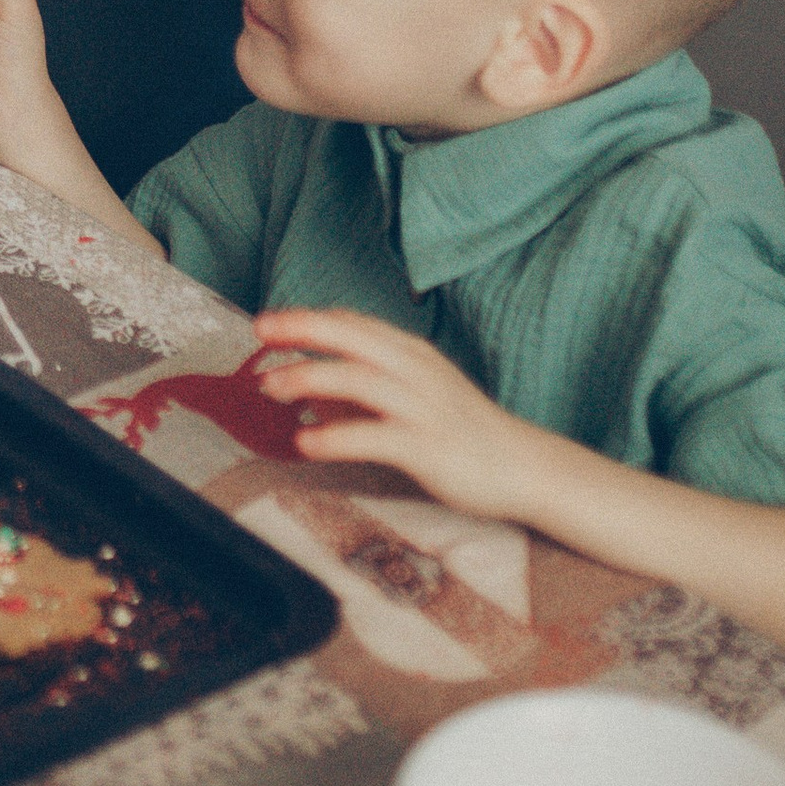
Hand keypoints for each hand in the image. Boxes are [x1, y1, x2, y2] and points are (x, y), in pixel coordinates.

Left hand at [251, 308, 550, 520]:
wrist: (524, 466)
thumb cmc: (463, 430)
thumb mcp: (416, 394)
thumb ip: (367, 386)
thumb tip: (312, 388)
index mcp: (412, 354)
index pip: (354, 323)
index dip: (309, 319)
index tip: (269, 323)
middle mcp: (416, 371)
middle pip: (351, 337)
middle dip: (302, 329)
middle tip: (260, 332)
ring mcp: (422, 407)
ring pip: (358, 379)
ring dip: (308, 378)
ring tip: (270, 387)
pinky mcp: (427, 447)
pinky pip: (374, 437)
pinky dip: (335, 437)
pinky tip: (306, 443)